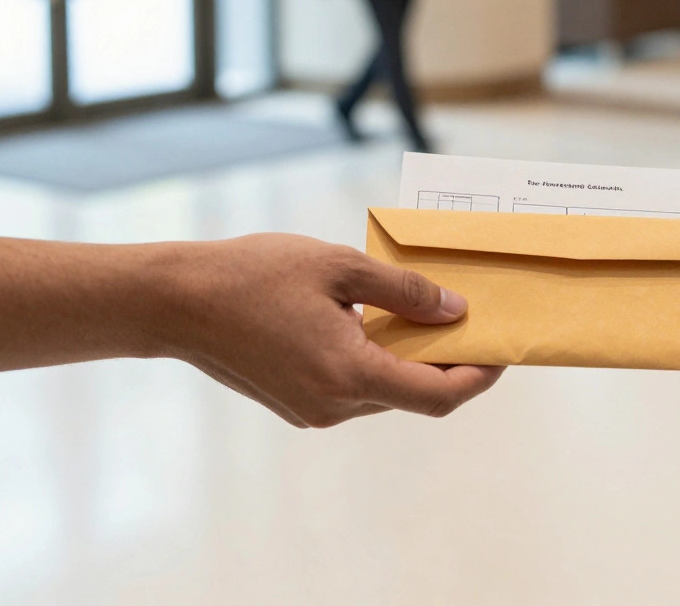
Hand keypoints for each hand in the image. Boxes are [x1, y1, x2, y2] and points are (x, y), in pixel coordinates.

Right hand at [163, 235, 504, 427]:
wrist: (176, 301)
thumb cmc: (254, 274)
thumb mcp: (340, 267)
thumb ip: (406, 292)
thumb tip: (457, 311)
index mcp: (349, 375)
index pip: (439, 395)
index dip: (479, 377)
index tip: (503, 351)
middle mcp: (334, 406)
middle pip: (415, 395)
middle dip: (450, 363)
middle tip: (473, 322)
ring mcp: (313, 411)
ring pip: (385, 393)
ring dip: (412, 362)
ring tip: (429, 316)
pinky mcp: (297, 405)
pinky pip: (355, 390)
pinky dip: (378, 363)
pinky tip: (379, 325)